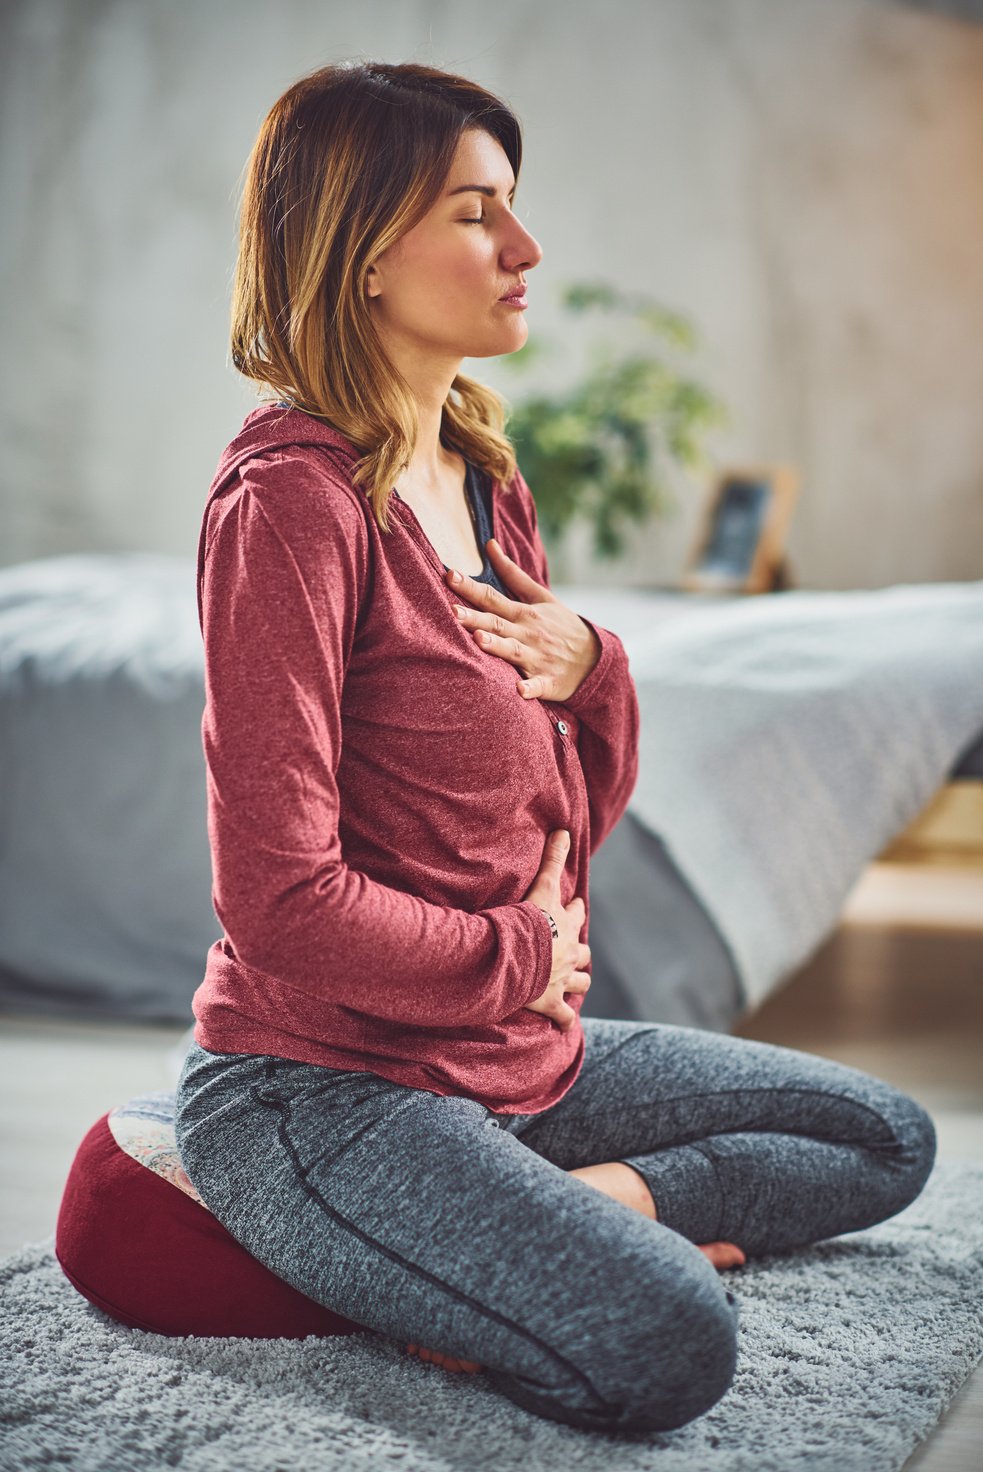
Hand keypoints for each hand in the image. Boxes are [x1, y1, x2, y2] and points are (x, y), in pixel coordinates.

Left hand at [446, 539, 600, 702]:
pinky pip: (537, 686)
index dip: (471, 588)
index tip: (449, 576)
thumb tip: (489, 544)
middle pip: (497, 624)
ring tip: (478, 640)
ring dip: (497, 646)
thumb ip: (512, 573)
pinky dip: (530, 688)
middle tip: (453, 612)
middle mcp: (527, 634)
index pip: (493, 597)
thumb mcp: (541, 596)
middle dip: (475, 618)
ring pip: (513, 652)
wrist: (595, 658)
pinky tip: (520, 690)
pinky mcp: (547, 682)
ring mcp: (537, 658)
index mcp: (524, 613)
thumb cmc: (561, 625)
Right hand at [522, 829, 590, 1030]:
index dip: (576, 911)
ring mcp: (562, 980)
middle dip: (582, 952)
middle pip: (584, 954)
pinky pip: (562, 1016)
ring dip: (578, 982)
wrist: (517, 956)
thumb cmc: (528, 920)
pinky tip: (564, 1026)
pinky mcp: (551, 1003)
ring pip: (580, 983)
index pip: (577, 915)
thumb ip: (552, 858)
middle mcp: (570, 954)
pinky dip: (563, 1020)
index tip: (575, 908)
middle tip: (576, 952)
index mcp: (567, 927)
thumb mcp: (543, 885)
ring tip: (575, 983)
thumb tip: (564, 828)